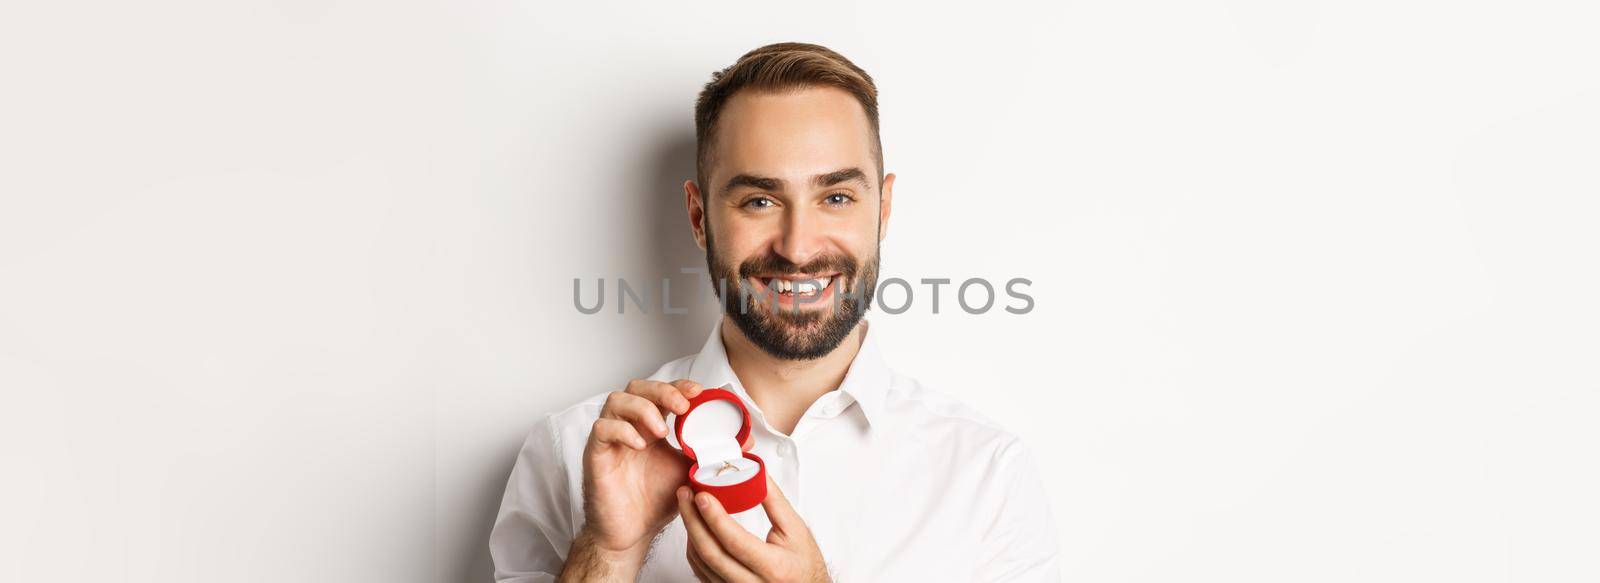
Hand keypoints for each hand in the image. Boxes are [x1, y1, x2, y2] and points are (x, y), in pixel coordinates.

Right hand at [577, 379, 701, 558]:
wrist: (633, 532)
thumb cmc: (656, 500)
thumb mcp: (690, 472)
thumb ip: (711, 453)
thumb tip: (748, 442)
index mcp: (651, 426)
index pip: (661, 391)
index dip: (679, 386)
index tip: (699, 392)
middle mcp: (629, 426)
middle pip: (637, 387)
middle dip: (662, 390)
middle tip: (683, 406)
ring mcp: (611, 438)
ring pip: (616, 400)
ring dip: (643, 409)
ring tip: (661, 431)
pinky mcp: (596, 454)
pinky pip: (601, 428)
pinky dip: (622, 430)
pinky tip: (641, 445)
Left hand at [677, 474, 830, 582]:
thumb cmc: (804, 566)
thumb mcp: (795, 531)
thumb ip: (775, 502)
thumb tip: (756, 475)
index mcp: (773, 567)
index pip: (735, 541)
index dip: (714, 517)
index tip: (702, 495)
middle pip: (711, 552)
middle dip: (692, 520)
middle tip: (685, 494)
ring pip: (701, 563)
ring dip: (690, 532)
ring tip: (687, 506)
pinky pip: (702, 572)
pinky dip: (694, 549)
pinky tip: (695, 530)